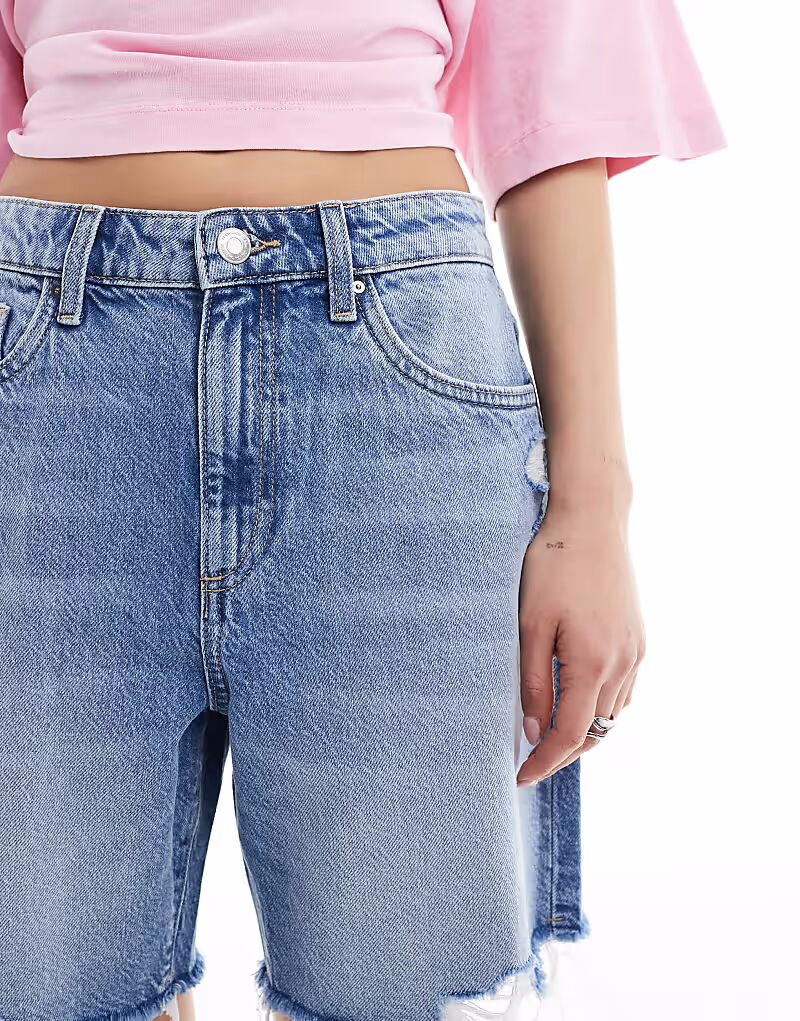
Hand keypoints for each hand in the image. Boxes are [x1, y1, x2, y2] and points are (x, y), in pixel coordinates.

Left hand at [516, 504, 645, 785]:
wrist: (593, 522)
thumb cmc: (553, 566)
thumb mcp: (530, 625)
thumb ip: (533, 682)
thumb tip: (533, 732)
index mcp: (592, 663)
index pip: (568, 735)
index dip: (543, 763)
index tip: (518, 778)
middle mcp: (622, 664)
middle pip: (594, 732)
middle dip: (562, 755)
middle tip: (529, 764)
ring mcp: (636, 652)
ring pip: (612, 715)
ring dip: (583, 734)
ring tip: (548, 740)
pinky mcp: (639, 639)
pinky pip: (624, 692)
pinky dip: (600, 709)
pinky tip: (578, 703)